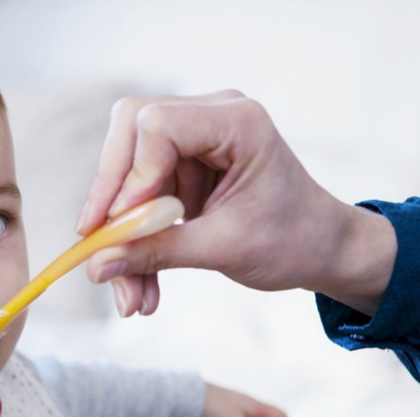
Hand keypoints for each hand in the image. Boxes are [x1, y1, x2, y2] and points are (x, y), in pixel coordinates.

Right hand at [78, 92, 396, 316]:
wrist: (322, 249)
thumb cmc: (294, 241)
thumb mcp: (224, 249)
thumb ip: (158, 251)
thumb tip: (97, 265)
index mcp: (237, 122)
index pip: (157, 126)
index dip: (129, 177)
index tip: (118, 228)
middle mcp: (211, 117)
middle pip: (129, 136)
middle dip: (110, 199)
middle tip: (98, 251)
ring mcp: (195, 139)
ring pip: (127, 174)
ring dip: (121, 235)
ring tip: (129, 297)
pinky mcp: (182, 165)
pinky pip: (139, 194)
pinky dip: (135, 240)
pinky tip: (140, 287)